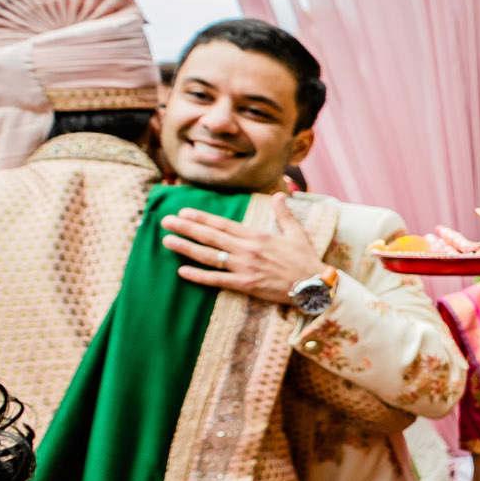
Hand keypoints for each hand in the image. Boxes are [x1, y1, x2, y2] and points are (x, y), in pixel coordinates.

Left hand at [162, 201, 324, 304]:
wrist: (313, 285)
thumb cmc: (305, 259)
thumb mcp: (296, 233)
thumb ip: (283, 214)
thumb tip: (280, 195)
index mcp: (258, 235)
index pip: (223, 224)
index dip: (202, 218)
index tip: (184, 212)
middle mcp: (247, 249)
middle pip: (211, 237)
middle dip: (186, 229)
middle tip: (166, 222)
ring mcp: (245, 268)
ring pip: (209, 256)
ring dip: (187, 248)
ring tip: (167, 241)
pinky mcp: (245, 285)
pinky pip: (217, 280)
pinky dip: (199, 276)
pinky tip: (182, 271)